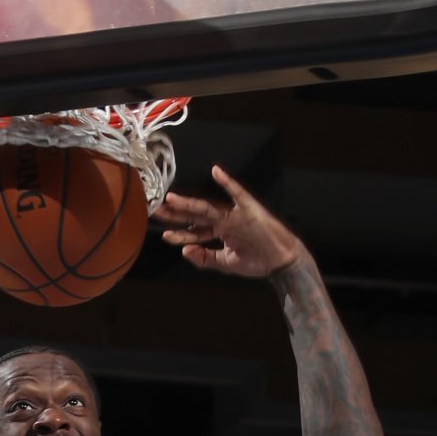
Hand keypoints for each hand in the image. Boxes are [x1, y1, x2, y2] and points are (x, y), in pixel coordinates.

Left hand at [156, 166, 302, 277]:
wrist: (281, 262)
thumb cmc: (257, 261)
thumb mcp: (225, 264)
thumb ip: (205, 259)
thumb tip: (184, 252)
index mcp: (218, 232)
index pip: (194, 231)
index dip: (179, 233)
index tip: (163, 233)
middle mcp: (224, 220)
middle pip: (195, 216)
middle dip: (175, 214)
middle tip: (155, 209)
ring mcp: (235, 214)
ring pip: (208, 208)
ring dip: (189, 203)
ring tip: (171, 200)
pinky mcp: (250, 209)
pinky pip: (238, 193)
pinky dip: (228, 182)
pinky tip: (216, 171)